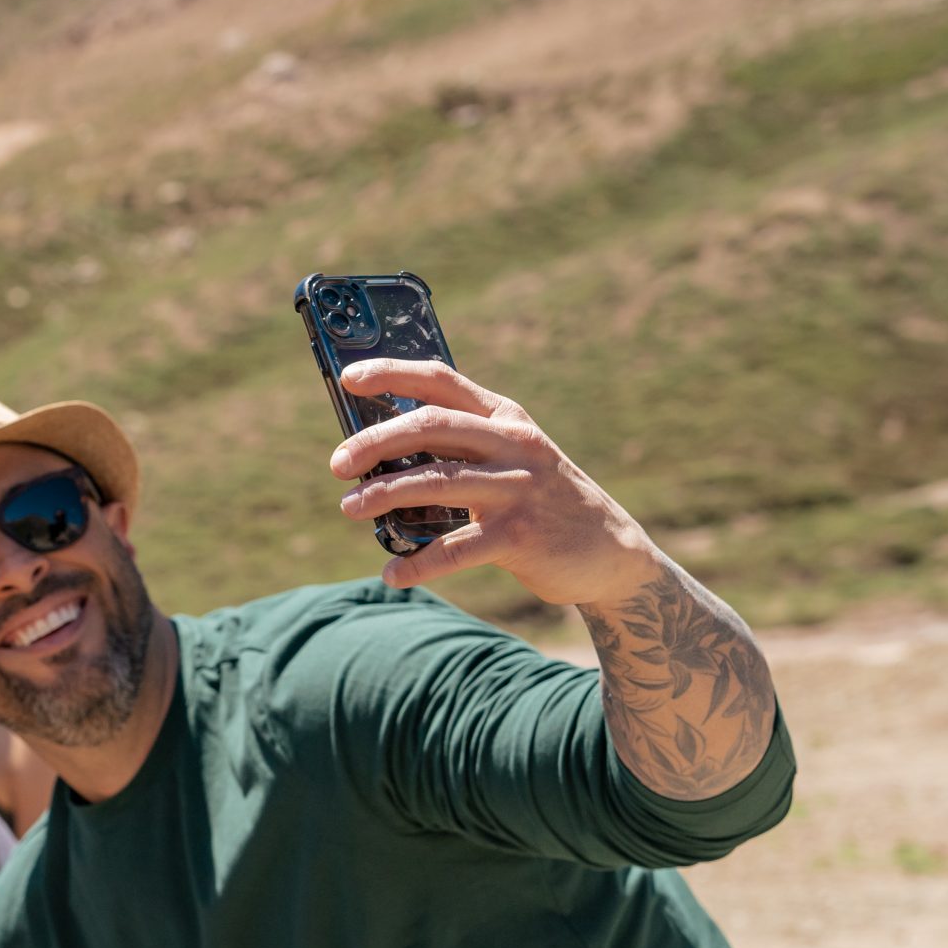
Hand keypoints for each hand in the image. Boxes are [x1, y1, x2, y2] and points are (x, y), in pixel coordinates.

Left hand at [329, 360, 664, 607]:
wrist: (610, 551)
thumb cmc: (542, 501)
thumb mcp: (511, 458)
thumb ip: (462, 446)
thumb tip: (380, 452)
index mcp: (505, 417)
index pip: (441, 380)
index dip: (392, 373)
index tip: (347, 378)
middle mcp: (513, 444)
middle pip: (430, 426)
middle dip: (375, 441)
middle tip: (337, 464)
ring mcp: (517, 490)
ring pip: (435, 482)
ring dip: (383, 496)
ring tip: (350, 509)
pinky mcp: (520, 537)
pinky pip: (454, 549)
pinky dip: (417, 564)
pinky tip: (392, 574)